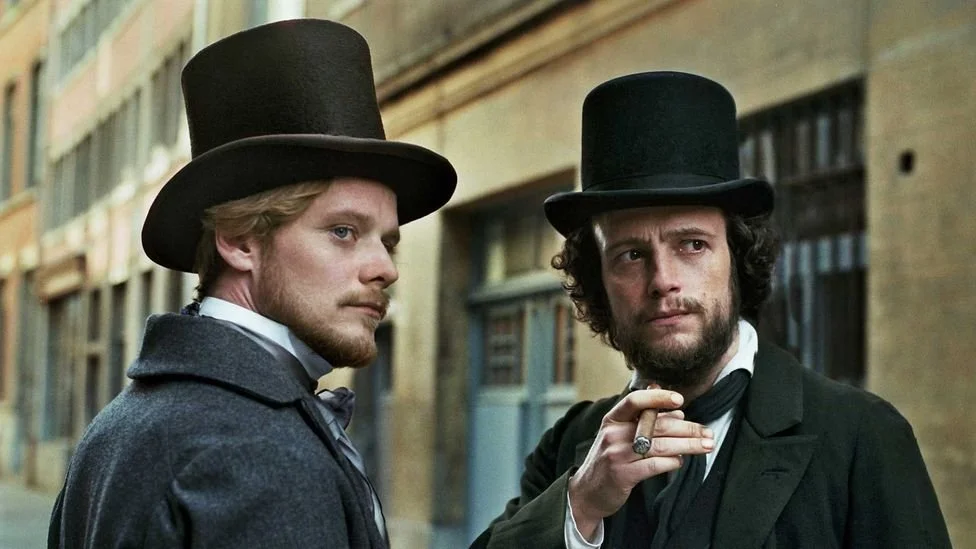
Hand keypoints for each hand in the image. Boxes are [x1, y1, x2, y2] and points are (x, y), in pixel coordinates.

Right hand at [567, 388, 713, 539]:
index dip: (658, 397)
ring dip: (688, 445)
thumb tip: (679, 413)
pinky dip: (672, 462)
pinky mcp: (623, 475)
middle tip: (708, 432)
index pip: (635, 401)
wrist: (586, 492)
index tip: (680, 399)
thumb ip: (646, 423)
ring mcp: (617, 455)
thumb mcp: (619, 436)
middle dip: (687, 428)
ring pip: (661, 446)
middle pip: (656, 425)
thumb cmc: (609, 460)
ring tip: (706, 445)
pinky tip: (681, 462)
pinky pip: (655, 465)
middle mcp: (613, 434)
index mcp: (612, 419)